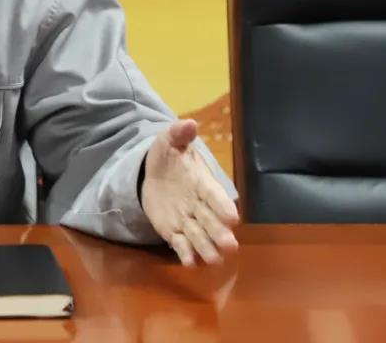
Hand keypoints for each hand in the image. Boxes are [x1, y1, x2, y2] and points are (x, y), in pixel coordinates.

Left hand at [141, 119, 238, 266]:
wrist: (152, 175)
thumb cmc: (168, 158)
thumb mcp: (169, 142)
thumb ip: (178, 134)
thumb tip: (189, 123)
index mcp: (202, 183)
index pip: (215, 195)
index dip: (223, 205)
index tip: (233, 216)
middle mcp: (199, 205)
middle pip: (212, 221)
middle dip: (220, 233)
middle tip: (229, 245)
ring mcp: (187, 220)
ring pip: (200, 237)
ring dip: (206, 248)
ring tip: (214, 260)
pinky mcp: (173, 232)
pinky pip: (181, 244)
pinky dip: (185, 253)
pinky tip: (189, 263)